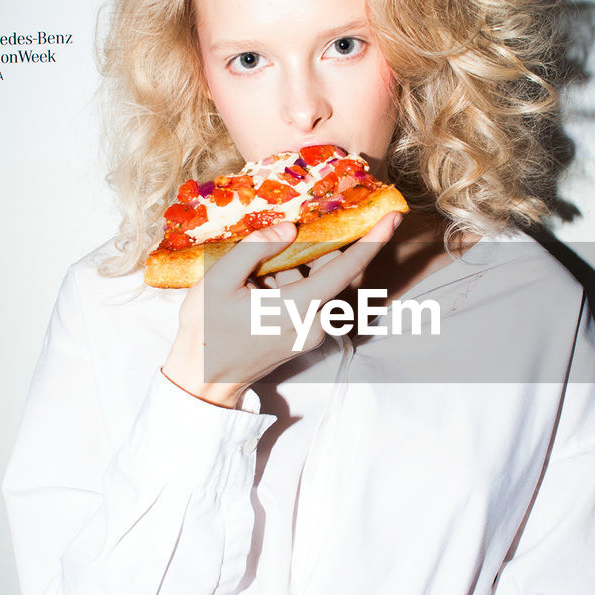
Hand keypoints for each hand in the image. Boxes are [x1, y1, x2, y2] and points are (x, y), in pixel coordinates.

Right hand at [163, 212, 400, 406]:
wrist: (202, 379)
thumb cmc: (206, 330)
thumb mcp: (218, 280)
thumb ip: (256, 249)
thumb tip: (290, 228)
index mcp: (297, 308)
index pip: (345, 268)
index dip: (372, 240)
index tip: (392, 216)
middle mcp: (314, 324)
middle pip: (336, 273)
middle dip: (324, 247)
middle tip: (303, 228)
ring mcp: (311, 334)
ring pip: (323, 286)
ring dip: (303, 266)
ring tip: (264, 266)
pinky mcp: (304, 339)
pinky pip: (312, 300)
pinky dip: (297, 283)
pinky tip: (264, 282)